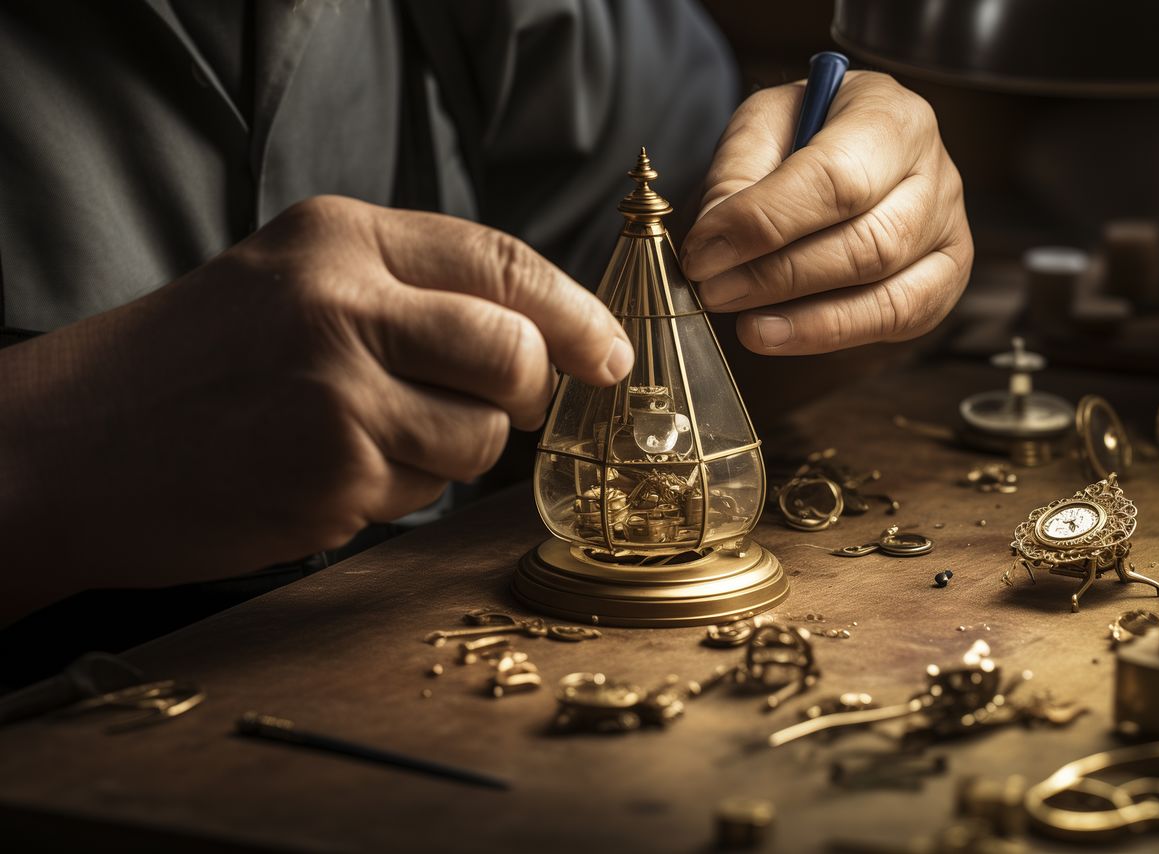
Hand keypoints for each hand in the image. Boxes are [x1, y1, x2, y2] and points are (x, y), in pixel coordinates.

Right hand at [0, 196, 630, 616]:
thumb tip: (543, 339)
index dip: (575, 314)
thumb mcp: (291, 283)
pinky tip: (326, 475)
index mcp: (338, 238)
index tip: (608, 355)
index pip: (501, 263)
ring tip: (369, 441)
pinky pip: (421, 493)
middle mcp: (343, 304)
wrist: (66, 447)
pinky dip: (397, 493)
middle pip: (514, 350)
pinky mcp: (330, 476)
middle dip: (530, 392)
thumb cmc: (193, 368)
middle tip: (505, 408)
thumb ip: (409, 294)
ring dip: (450, 453)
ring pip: (481, 437)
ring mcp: (337, 393)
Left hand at [682, 72, 972, 354]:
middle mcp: (933, 170)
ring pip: (882, 287)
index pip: (835, 178)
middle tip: (713, 290)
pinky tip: (776, 335)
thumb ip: (736, 176)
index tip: (703, 251)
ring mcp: (948, 228)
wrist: (846, 150)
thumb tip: (715, 244)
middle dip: (776, 275)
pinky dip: (829, 334)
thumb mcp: (761, 127)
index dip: (764, 223)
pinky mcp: (944, 279)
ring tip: (741, 321)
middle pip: (865, 242)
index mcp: (890, 115)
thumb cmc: (802, 133)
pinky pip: (895, 319)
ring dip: (801, 315)